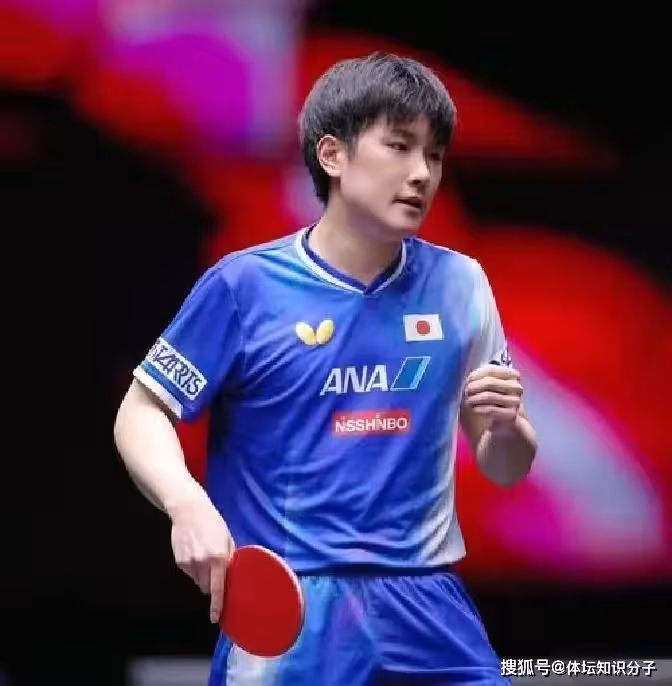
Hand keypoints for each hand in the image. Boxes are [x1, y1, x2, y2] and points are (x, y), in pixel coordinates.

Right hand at [169, 490, 235, 622]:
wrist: (188, 510)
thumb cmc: (212, 522)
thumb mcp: (227, 538)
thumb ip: (230, 557)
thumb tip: (232, 575)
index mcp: (218, 557)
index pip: (218, 588)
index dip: (217, 605)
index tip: (216, 618)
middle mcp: (203, 563)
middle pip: (207, 587)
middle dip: (212, 583)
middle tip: (214, 570)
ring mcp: (189, 563)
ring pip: (198, 581)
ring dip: (203, 575)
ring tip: (204, 555)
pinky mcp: (180, 561)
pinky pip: (189, 573)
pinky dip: (193, 568)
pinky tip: (195, 551)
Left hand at [463, 364, 522, 427]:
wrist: (502, 423)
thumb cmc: (491, 401)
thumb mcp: (486, 386)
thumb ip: (480, 378)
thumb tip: (470, 377)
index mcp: (511, 376)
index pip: (491, 370)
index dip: (476, 374)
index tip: (467, 380)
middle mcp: (516, 387)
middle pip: (489, 382)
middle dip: (474, 386)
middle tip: (465, 391)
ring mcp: (515, 401)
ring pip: (489, 396)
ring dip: (475, 398)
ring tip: (468, 401)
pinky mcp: (511, 414)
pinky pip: (491, 410)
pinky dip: (480, 409)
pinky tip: (474, 410)